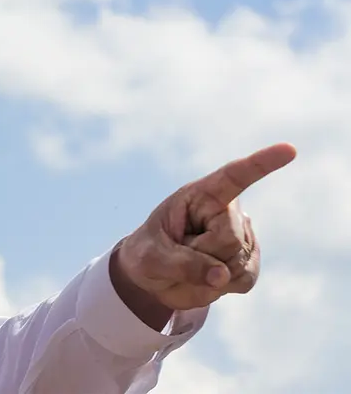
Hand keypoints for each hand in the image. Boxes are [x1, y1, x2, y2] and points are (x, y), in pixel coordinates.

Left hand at [112, 143, 295, 325]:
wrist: (153, 276)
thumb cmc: (147, 254)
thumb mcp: (151, 258)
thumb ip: (183, 264)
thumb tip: (223, 276)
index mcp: (199, 195)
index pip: (234, 176)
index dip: (261, 164)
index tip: (289, 150)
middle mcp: (226, 210)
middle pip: (230, 239)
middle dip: (201, 256)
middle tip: (178, 253)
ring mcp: (241, 234)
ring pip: (238, 262)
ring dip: (208, 274)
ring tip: (190, 263)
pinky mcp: (248, 259)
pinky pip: (245, 278)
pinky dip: (222, 287)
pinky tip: (207, 276)